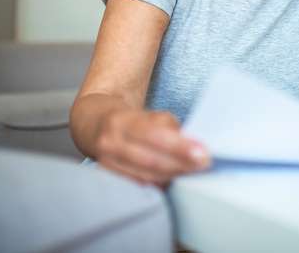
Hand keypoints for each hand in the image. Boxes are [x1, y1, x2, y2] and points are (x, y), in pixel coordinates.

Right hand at [95, 109, 209, 185]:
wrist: (95, 123)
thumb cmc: (131, 119)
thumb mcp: (149, 114)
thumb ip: (169, 127)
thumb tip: (193, 145)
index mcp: (122, 121)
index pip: (154, 134)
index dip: (180, 146)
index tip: (203, 152)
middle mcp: (111, 143)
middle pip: (151, 159)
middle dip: (181, 164)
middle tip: (204, 165)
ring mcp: (107, 163)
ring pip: (146, 175)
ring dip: (173, 175)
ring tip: (193, 173)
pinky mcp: (109, 178)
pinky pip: (139, 184)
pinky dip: (159, 183)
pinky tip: (174, 180)